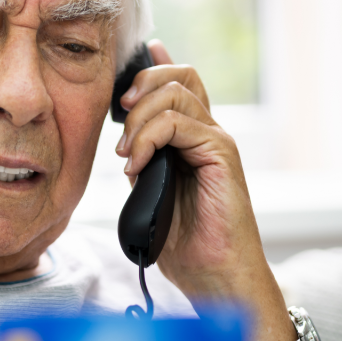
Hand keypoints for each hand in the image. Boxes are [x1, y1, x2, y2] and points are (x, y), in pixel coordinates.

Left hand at [114, 41, 290, 340]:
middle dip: (141, 85)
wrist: (214, 274)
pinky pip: (180, 123)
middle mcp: (208, 133)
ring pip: (176, 93)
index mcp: (192, 139)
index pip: (179, 83)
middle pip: (181, 75)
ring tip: (125, 154)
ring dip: (138, 119)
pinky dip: (148, 138)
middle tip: (119, 116)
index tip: (124, 71)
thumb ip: (142, 160)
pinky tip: (135, 164)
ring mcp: (217, 141)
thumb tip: (123, 140)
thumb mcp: (149, 192)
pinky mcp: (222, 154)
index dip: (154, 65)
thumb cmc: (184, 243)